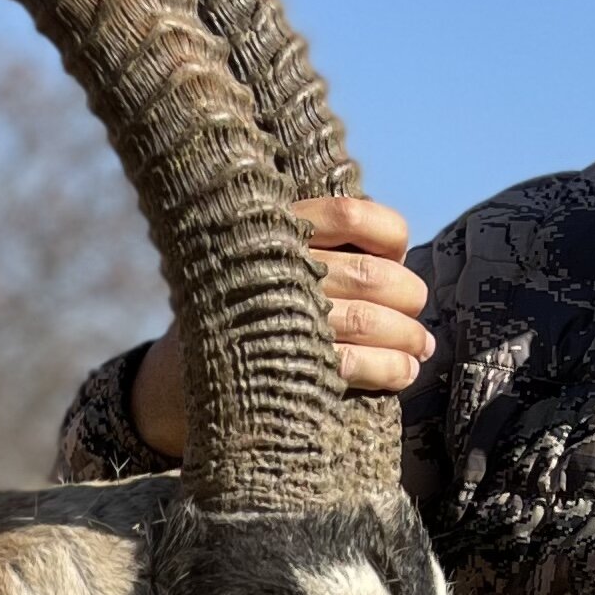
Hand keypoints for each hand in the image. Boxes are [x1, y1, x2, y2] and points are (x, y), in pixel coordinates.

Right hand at [130, 195, 430, 459]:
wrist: (174, 380)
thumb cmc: (239, 311)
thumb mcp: (262, 260)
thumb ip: (319, 247)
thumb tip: (400, 263)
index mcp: (273, 231)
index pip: (352, 215)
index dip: (389, 233)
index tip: (396, 253)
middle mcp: (276, 269)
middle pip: (371, 275)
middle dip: (408, 296)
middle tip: (417, 311)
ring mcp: (278, 319)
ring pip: (368, 321)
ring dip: (407, 337)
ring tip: (421, 347)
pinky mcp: (283, 366)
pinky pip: (355, 364)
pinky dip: (392, 369)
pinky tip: (404, 373)